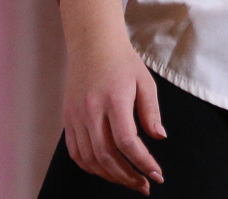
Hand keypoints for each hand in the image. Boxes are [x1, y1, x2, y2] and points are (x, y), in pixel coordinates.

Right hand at [60, 0, 165, 194]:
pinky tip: (106, 171)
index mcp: (113, 99)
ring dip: (110, 176)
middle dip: (127, 176)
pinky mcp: (67, 119)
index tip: (156, 173)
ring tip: (129, 181)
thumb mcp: (145, 80)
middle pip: (106, 155)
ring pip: (89, 158)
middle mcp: (91, 110)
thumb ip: (151, 111)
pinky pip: (75, 152)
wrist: (92, 43)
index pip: (126, 141)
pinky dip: (90, 167)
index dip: (142, 161)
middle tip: (145, 185)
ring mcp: (76, 116)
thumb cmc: (122, 61)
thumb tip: (159, 138)